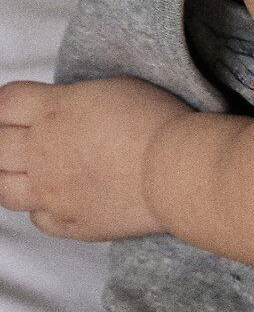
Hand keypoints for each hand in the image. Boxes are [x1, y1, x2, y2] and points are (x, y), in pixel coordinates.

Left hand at [0, 76, 193, 241]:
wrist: (179, 169)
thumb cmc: (158, 123)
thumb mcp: (112, 88)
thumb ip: (73, 99)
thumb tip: (60, 107)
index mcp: (53, 111)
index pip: (4, 104)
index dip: (4, 107)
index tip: (12, 110)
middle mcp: (42, 152)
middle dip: (3, 140)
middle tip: (16, 140)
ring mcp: (52, 192)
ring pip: (4, 189)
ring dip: (9, 177)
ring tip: (29, 171)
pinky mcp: (70, 223)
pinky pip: (38, 219)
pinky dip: (42, 209)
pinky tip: (58, 198)